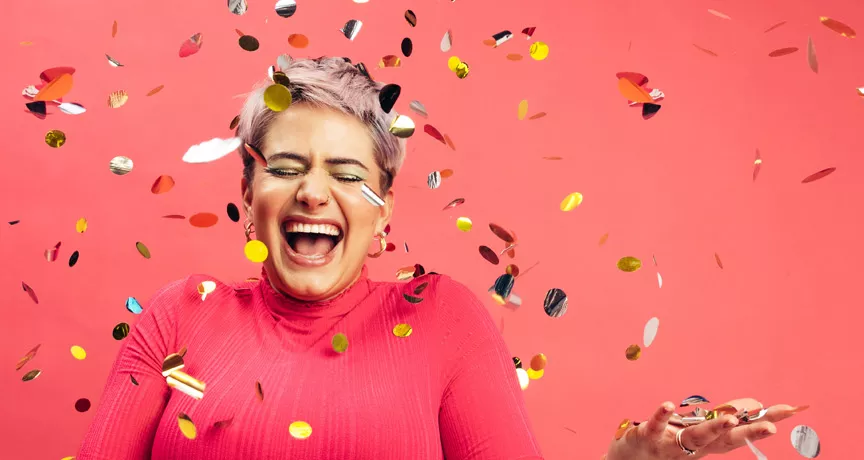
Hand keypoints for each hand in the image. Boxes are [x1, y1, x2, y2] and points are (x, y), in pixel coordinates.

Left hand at [604, 398, 807, 458]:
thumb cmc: (665, 444)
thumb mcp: (694, 431)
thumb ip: (720, 419)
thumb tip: (751, 406)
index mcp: (706, 444)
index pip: (741, 433)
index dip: (766, 422)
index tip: (792, 410)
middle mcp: (693, 448)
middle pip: (725, 440)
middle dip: (749, 433)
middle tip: (772, 427)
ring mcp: (670, 445)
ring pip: (696, 437)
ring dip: (714, 428)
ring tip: (731, 418)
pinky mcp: (647, 437)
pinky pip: (656, 426)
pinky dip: (662, 416)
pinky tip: (668, 404)